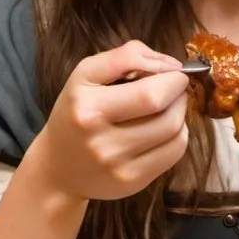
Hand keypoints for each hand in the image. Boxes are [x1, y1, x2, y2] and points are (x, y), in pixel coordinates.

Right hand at [28, 40, 190, 201]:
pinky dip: (179, 134)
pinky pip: (174, 152)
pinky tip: (165, 128)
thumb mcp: (86, 74)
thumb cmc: (76, 112)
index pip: (150, 92)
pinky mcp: (132, 181)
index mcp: (87, 108)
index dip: (172, 78)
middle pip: (166, 113)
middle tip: (174, 86)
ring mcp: (118, 166)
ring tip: (168, 104)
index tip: (173, 71)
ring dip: (180, 112)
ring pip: (174, 132)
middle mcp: (101, 141)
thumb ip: (125, 56)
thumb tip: (170, 64)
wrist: (57, 167)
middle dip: (179, 93)